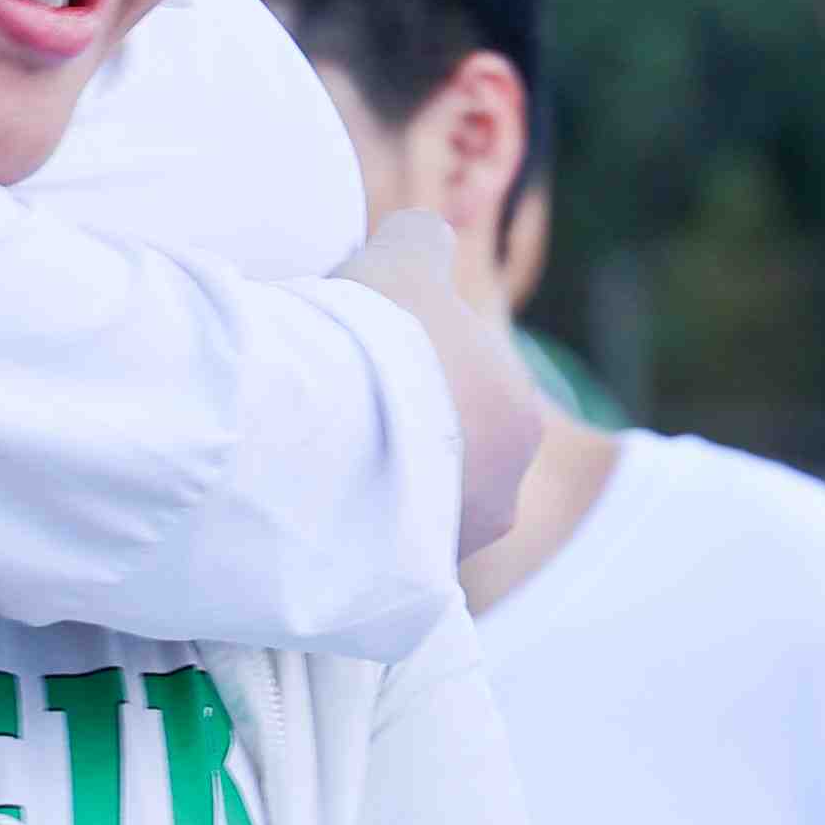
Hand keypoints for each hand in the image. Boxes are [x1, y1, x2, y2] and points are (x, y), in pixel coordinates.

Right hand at [337, 214, 548, 564]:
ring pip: (411, 508)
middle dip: (401, 434)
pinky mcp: (397, 588)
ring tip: (315, 461)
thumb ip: (422, 240)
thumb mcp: (403, 255)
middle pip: (444, 454)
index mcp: (516, 414)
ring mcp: (451, 548)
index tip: (361, 357)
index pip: (467, 387)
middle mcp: (501, 491)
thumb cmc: (376, 340)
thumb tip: (424, 236)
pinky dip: (347, 531)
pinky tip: (308, 504)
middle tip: (336, 409)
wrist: (329, 432)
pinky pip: (373, 553)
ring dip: (374, 487)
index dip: (411, 366)